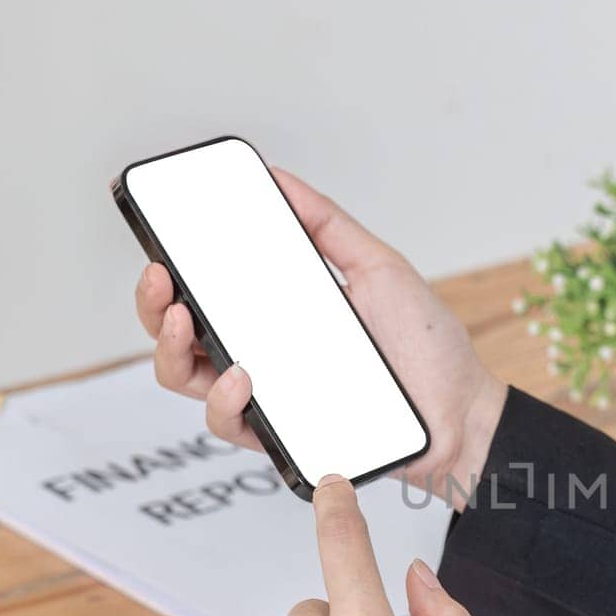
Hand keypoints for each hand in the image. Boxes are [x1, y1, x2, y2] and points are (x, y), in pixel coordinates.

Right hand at [133, 168, 507, 507]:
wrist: (463, 412)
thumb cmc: (426, 348)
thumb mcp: (378, 268)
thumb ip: (327, 225)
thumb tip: (280, 178)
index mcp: (277, 313)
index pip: (206, 290)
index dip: (169, 270)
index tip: (156, 240)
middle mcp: (263, 355)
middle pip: (179, 334)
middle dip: (152, 305)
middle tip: (161, 277)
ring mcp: (269, 398)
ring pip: (188, 381)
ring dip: (170, 349)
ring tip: (185, 320)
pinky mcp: (283, 437)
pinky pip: (231, 425)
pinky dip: (224, 400)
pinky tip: (241, 374)